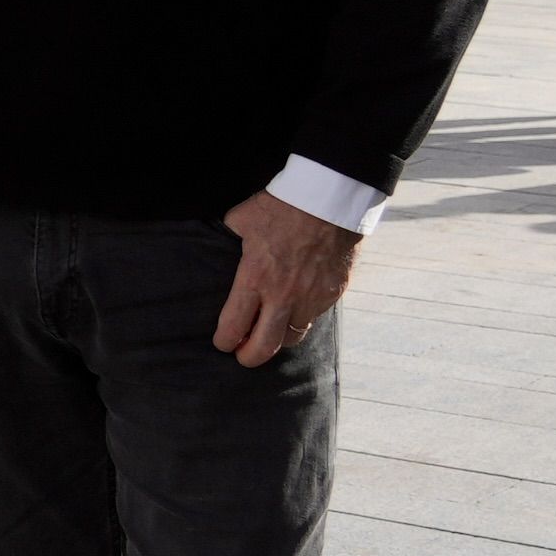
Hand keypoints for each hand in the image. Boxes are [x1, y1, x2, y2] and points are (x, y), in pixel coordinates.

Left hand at [211, 189, 357, 368]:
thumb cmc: (282, 205)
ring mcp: (311, 297)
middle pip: (263, 347)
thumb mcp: (242, 218)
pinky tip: (294, 314)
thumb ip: (230, 237)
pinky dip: (302, 321)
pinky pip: (315, 318)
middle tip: (242, 355)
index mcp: (254, 278)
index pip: (233, 327)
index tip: (222, 342)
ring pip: (292, 338)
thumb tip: (221, 240)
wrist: (329, 197)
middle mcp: (282, 296)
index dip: (224, 341)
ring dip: (277, 341)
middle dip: (248, 357)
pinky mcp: (333, 293)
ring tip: (269, 336)